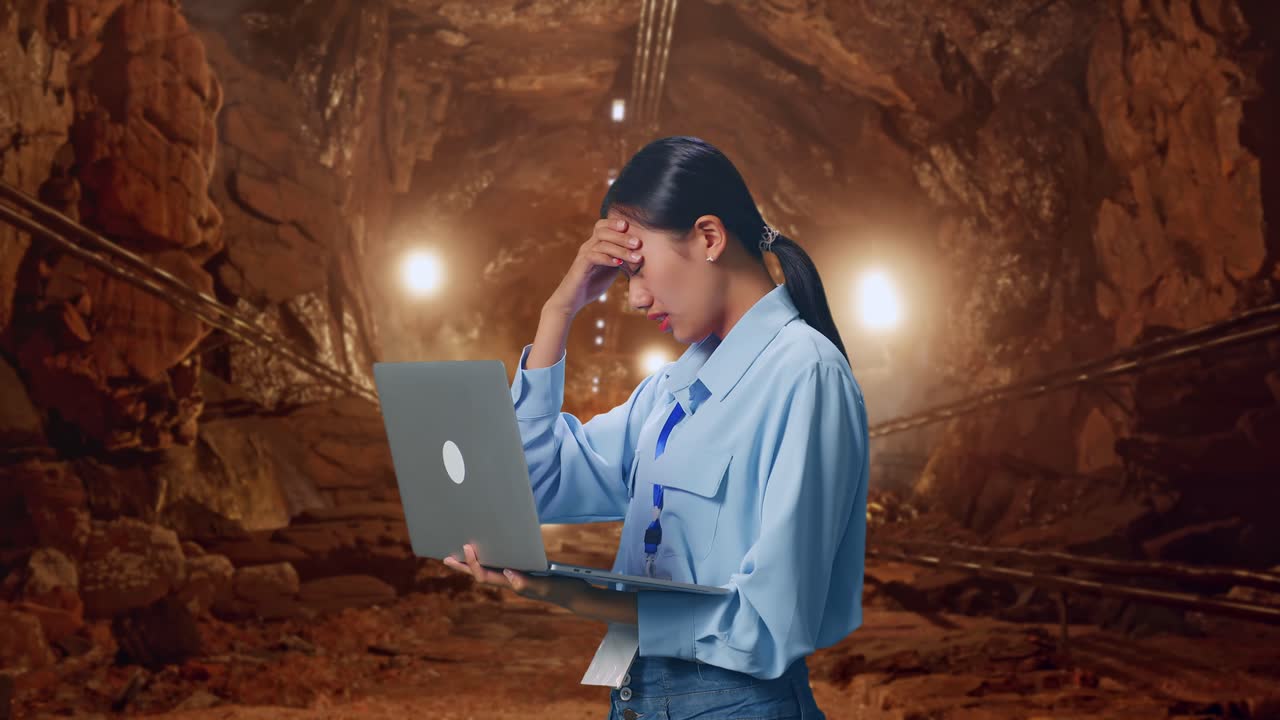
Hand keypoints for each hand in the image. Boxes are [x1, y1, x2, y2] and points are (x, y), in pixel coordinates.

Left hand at [442, 543, 585, 606]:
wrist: (577, 595)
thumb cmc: (563, 590)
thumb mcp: (547, 586)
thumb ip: (528, 583)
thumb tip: (507, 574)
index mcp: (512, 584)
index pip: (485, 576)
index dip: (474, 563)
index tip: (468, 547)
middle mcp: (511, 581)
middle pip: (481, 574)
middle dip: (463, 566)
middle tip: (446, 557)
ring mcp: (517, 577)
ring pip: (490, 570)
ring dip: (473, 563)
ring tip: (460, 554)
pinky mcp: (525, 571)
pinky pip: (502, 564)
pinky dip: (491, 558)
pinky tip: (491, 550)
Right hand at [546, 218, 641, 315]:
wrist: (572, 301)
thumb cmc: (592, 285)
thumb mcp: (611, 269)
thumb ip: (621, 259)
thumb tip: (640, 254)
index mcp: (594, 244)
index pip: (602, 226)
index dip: (615, 223)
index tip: (632, 227)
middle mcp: (587, 247)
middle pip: (603, 231)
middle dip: (622, 236)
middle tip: (638, 243)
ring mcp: (583, 256)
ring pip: (601, 244)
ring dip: (620, 250)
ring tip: (636, 257)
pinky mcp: (580, 267)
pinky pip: (593, 257)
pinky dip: (608, 259)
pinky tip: (619, 264)